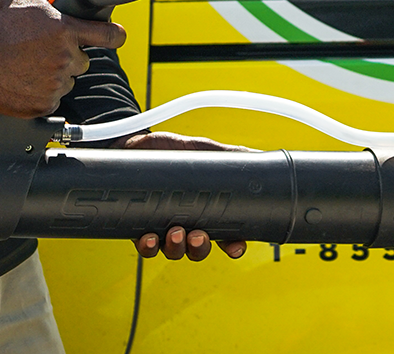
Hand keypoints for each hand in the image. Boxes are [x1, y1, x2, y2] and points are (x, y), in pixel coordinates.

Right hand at [0, 0, 124, 117]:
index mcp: (65, 30)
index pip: (107, 35)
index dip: (116, 35)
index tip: (118, 36)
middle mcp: (64, 58)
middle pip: (83, 61)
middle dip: (69, 55)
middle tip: (44, 50)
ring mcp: (54, 84)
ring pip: (67, 80)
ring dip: (55, 74)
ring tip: (28, 64)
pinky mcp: (41, 104)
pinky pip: (52, 98)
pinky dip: (41, 91)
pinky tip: (22, 78)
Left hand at [120, 132, 249, 260]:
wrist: (134, 143)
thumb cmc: (170, 151)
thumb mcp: (202, 150)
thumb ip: (229, 156)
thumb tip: (258, 155)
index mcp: (205, 210)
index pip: (224, 236)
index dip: (232, 245)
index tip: (235, 246)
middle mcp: (185, 223)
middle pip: (198, 249)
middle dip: (200, 248)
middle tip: (198, 237)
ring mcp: (162, 227)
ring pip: (173, 251)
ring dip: (176, 248)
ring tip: (176, 234)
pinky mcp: (139, 226)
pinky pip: (145, 246)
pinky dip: (149, 247)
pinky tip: (150, 238)